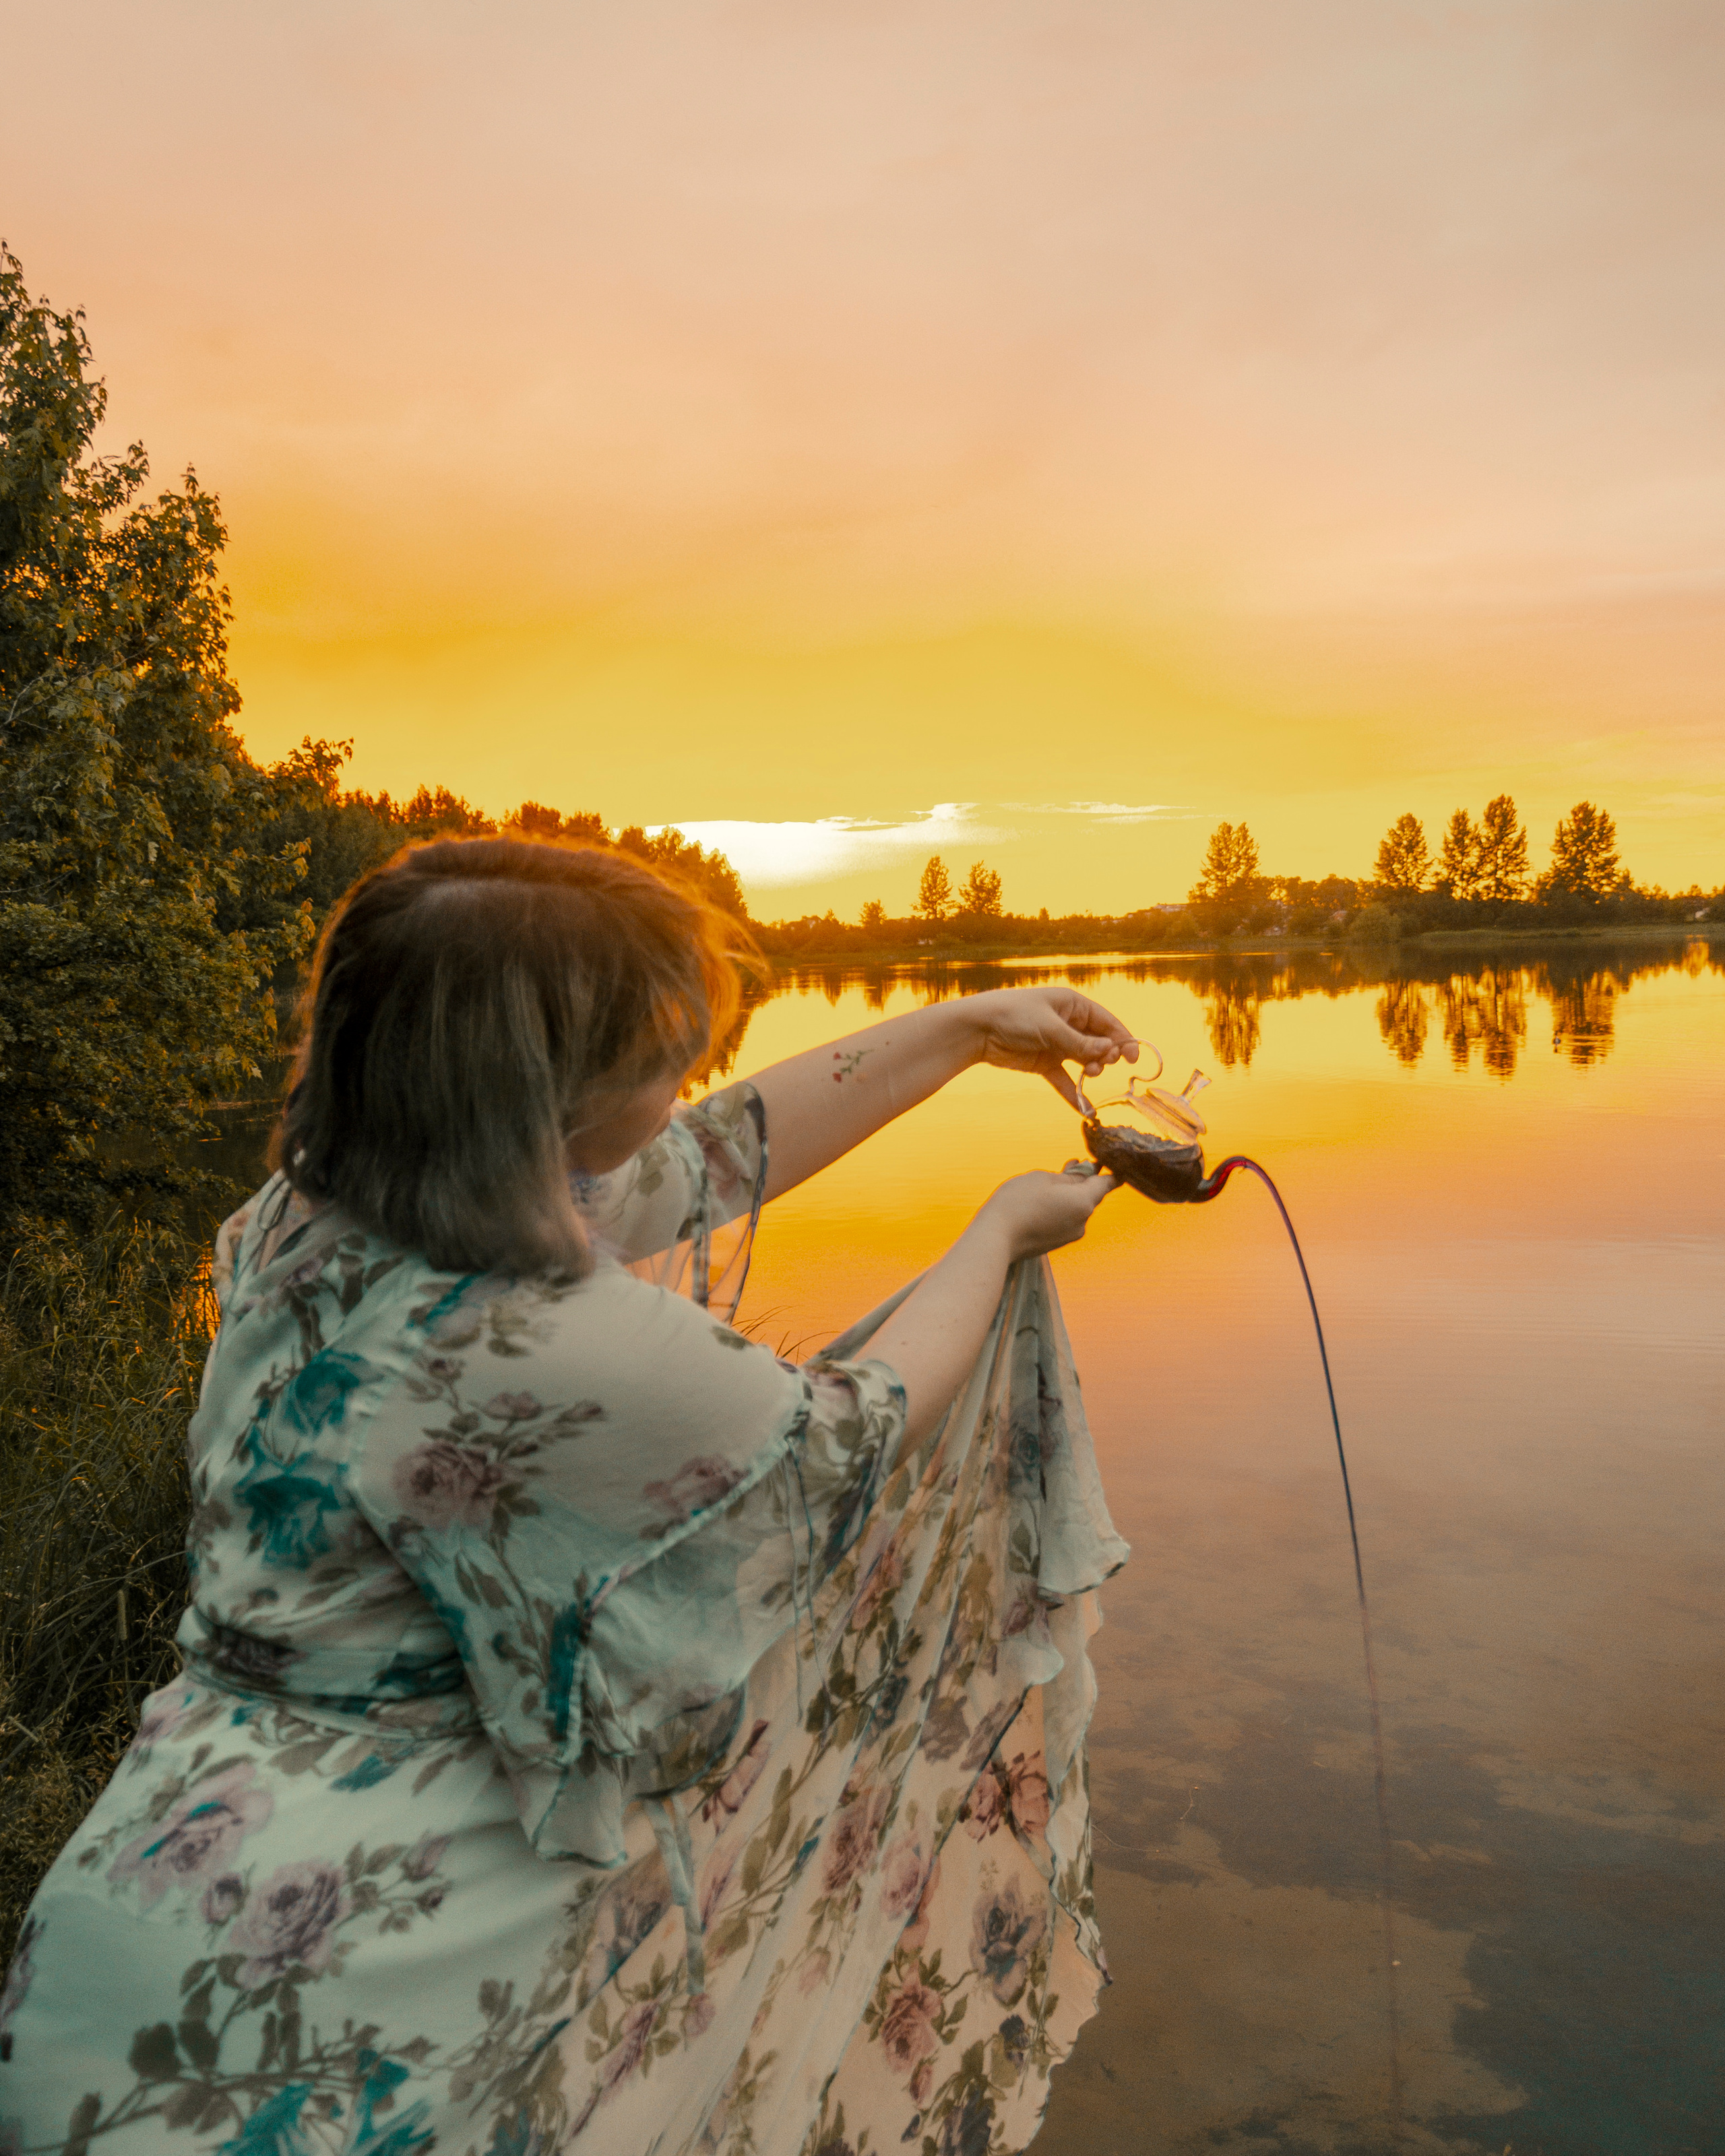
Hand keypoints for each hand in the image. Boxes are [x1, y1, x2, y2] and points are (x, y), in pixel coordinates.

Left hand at [964, 986, 1137, 1110]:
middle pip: (1099, 1042)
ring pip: (1085, 1060)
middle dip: (1106, 1055)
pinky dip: (1074, 1093)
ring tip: (1089, 1073)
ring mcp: (1057, 1044)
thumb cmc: (1013, 1016)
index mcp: (1072, 1005)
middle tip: (1101, 1064)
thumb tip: (1110, 1053)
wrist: (976, 1029)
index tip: (1133, 1058)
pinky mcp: (1044, 1063)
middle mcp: (1068, 1023)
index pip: (1107, 1022)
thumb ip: (1079, 1043)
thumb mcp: (1050, 1027)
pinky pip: (1065, 1080)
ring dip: (1092, 1070)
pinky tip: (1086, 1110)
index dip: (1123, 1039)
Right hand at [979, 1166, 1118, 1261]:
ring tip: (1051, 1180)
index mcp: (1084, 1202)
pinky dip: (1060, 1208)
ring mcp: (1070, 1234)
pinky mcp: (1057, 1242)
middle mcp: (1082, 1221)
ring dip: (1069, 1194)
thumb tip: (1085, 1174)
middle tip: (1072, 1164)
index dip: (1108, 1170)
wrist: (995, 1237)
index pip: (1108, 1184)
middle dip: (1083, 1180)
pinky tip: (1043, 1200)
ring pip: (1077, 1208)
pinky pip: (1066, 1219)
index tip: (1105, 1161)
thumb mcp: (1044, 1178)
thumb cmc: (1019, 1202)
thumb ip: (1069, 1176)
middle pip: (1091, 1196)